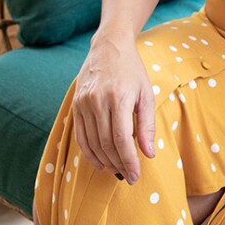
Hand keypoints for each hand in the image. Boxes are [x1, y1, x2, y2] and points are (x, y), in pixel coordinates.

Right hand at [71, 31, 156, 182]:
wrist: (109, 47)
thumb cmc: (132, 71)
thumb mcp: (146, 94)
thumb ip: (147, 125)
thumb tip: (149, 154)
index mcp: (118, 98)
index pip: (122, 139)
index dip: (129, 161)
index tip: (135, 175)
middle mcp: (97, 101)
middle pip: (106, 144)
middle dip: (118, 164)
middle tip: (128, 176)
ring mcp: (83, 103)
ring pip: (92, 142)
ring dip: (104, 161)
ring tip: (116, 170)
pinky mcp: (75, 105)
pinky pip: (80, 136)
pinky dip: (89, 153)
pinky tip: (99, 162)